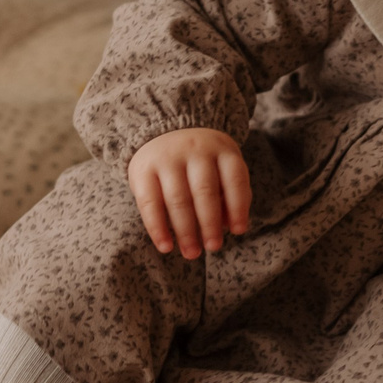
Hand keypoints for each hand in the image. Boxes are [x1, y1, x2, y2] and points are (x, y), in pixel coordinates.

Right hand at [126, 128, 250, 258]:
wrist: (163, 129)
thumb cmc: (202, 160)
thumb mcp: (222, 167)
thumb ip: (230, 194)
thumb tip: (232, 226)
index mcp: (221, 149)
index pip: (234, 179)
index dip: (238, 207)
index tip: (239, 231)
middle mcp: (195, 150)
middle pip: (205, 191)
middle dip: (210, 223)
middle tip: (214, 247)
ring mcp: (167, 158)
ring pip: (178, 199)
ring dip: (186, 231)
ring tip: (192, 253)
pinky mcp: (143, 170)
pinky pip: (150, 203)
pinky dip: (157, 228)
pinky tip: (166, 246)